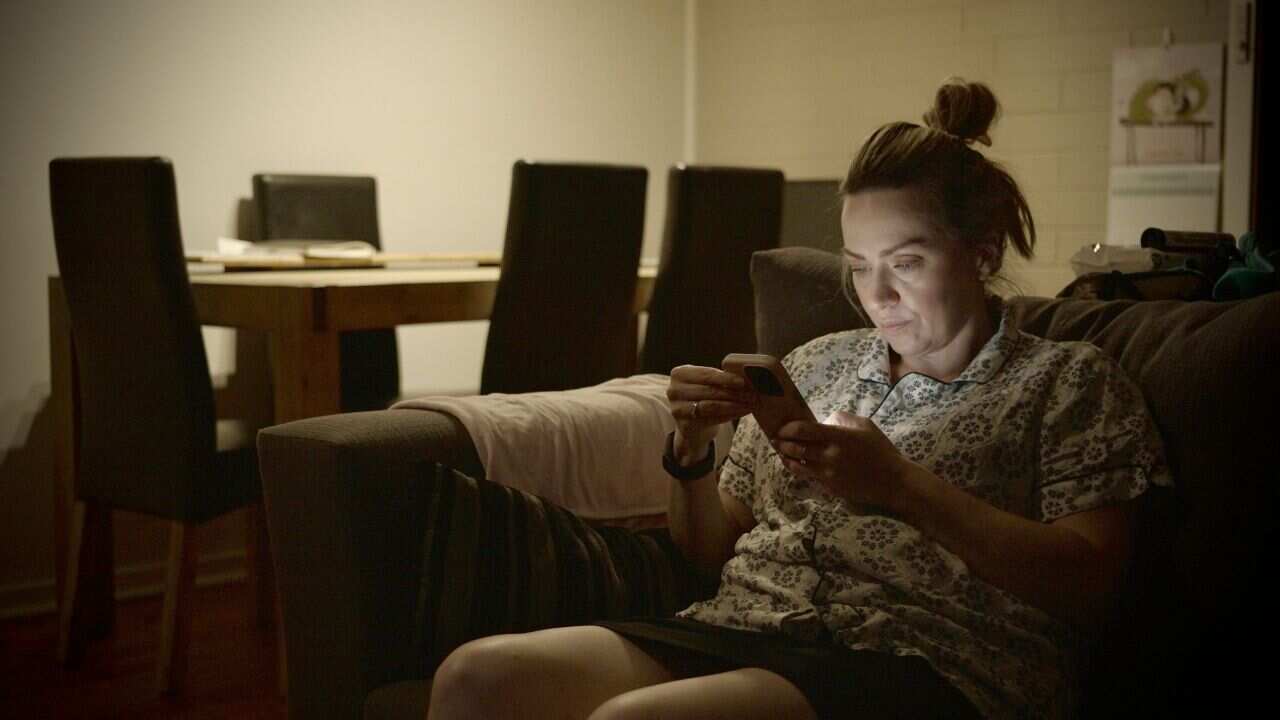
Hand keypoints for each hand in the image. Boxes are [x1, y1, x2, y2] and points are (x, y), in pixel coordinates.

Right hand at [667, 365, 755, 462]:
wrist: (692, 425)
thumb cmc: (703, 398)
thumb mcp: (707, 384)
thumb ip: (720, 379)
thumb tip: (746, 378)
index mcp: (680, 373)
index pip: (706, 374)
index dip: (726, 378)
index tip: (743, 382)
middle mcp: (674, 390)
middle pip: (709, 390)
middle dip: (733, 393)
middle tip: (751, 395)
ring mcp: (677, 408)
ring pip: (711, 405)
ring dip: (733, 405)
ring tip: (749, 404)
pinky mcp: (684, 424)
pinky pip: (711, 419)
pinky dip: (729, 415)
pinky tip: (741, 412)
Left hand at [772, 411, 915, 509]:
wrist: (893, 481)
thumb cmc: (880, 450)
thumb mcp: (865, 425)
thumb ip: (842, 419)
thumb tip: (823, 421)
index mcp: (838, 437)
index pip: (803, 430)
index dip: (788, 428)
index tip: (782, 427)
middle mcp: (830, 456)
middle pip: (796, 448)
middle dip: (781, 443)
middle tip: (775, 439)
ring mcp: (828, 474)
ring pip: (797, 465)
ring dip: (786, 457)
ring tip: (781, 452)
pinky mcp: (830, 488)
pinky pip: (807, 477)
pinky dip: (798, 469)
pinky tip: (794, 464)